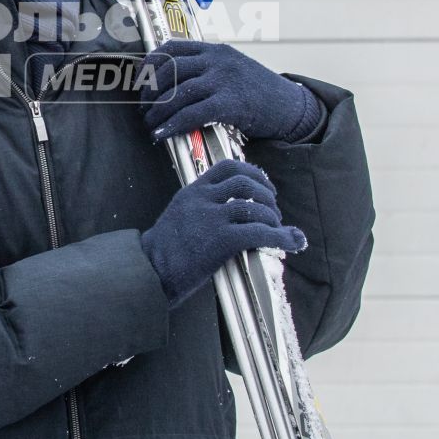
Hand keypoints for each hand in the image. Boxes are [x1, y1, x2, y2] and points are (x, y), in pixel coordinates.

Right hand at [140, 159, 306, 308]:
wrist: (149, 271)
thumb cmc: (163, 251)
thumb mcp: (178, 216)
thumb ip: (201, 207)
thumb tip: (232, 210)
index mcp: (192, 191)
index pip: (227, 167)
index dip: (253, 173)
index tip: (264, 185)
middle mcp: (202, 199)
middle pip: (246, 183)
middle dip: (267, 194)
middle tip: (275, 211)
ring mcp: (211, 219)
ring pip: (255, 208)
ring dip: (274, 218)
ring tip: (278, 229)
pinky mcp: (221, 240)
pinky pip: (259, 233)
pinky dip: (279, 237)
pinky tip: (289, 244)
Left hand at [141, 40, 322, 143]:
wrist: (291, 108)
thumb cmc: (259, 93)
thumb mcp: (233, 69)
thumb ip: (206, 70)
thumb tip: (170, 83)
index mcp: (215, 50)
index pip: (171, 48)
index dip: (150, 64)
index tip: (140, 80)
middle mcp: (217, 60)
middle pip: (170, 70)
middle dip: (150, 91)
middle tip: (144, 108)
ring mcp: (224, 80)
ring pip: (177, 93)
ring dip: (158, 111)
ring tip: (150, 123)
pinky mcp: (230, 103)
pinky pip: (192, 113)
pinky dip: (172, 125)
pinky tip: (162, 134)